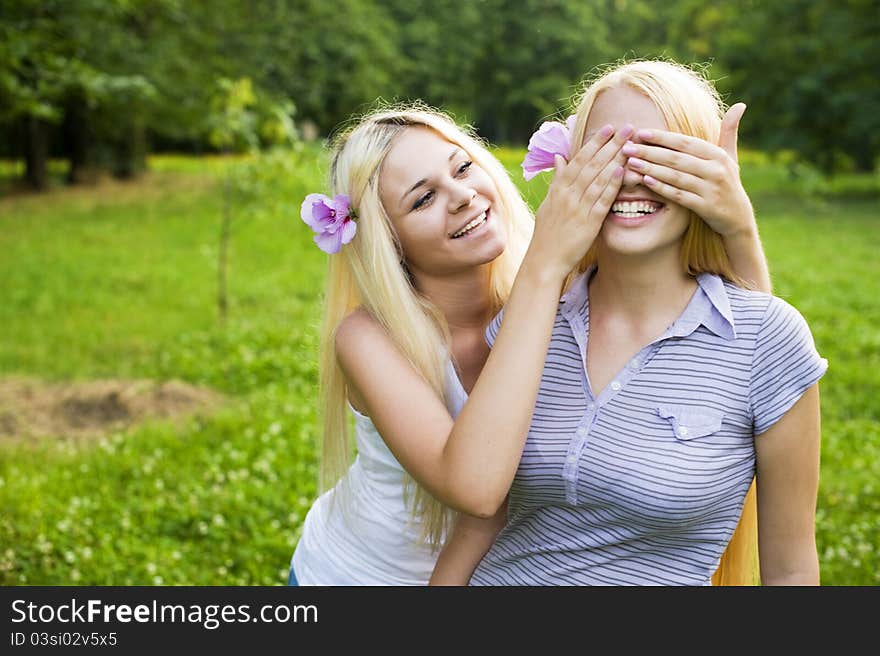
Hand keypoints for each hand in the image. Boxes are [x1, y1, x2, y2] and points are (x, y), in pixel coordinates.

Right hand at [526, 123, 630, 279]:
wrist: (544, 261)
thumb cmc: (547, 234)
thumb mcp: (548, 203)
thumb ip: (556, 180)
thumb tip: (559, 157)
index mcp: (558, 190)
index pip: (578, 160)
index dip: (594, 143)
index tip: (607, 127)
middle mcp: (568, 196)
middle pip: (591, 164)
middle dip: (610, 144)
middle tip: (626, 127)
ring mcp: (578, 209)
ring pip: (598, 178)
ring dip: (615, 159)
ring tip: (630, 143)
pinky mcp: (588, 223)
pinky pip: (602, 200)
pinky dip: (612, 185)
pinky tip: (622, 171)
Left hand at [621, 103, 755, 237]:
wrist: (738, 217)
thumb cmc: (728, 182)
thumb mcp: (731, 156)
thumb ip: (729, 131)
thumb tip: (740, 104)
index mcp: (718, 155)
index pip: (685, 143)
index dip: (662, 138)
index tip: (640, 133)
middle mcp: (716, 170)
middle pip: (676, 159)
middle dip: (649, 152)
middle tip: (626, 147)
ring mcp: (711, 189)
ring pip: (675, 177)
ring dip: (651, 169)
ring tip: (630, 163)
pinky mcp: (705, 207)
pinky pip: (678, 196)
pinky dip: (661, 188)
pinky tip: (645, 182)